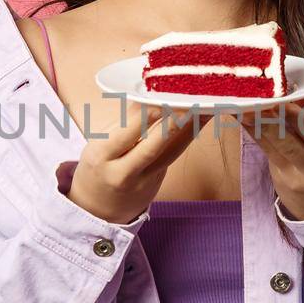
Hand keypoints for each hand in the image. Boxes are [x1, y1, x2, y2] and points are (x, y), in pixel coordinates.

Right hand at [65, 102, 213, 223]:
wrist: (98, 207)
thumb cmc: (98, 165)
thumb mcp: (99, 143)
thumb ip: (124, 122)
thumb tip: (149, 95)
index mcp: (101, 155)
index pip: (126, 133)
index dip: (146, 116)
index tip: (162, 98)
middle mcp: (122, 172)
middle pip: (152, 146)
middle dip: (173, 123)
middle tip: (190, 103)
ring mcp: (143, 181)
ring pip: (170, 153)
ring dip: (190, 129)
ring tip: (205, 109)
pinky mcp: (158, 182)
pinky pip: (173, 156)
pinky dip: (187, 138)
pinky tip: (199, 122)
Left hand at [242, 95, 303, 220]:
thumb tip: (301, 90)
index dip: (297, 117)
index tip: (281, 101)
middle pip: (288, 142)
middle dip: (269, 120)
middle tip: (253, 102)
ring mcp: (295, 178)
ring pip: (272, 147)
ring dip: (255, 125)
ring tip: (240, 107)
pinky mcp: (279, 180)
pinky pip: (266, 152)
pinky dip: (255, 133)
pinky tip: (243, 119)